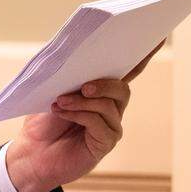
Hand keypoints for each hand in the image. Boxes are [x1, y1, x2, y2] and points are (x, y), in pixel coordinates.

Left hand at [5, 42, 162, 191]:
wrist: (31, 154)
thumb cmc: (41, 124)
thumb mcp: (50, 94)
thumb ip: (66, 77)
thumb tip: (71, 56)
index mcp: (100, 91)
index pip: (126, 71)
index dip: (143, 56)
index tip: (158, 37)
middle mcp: (111, 108)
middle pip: (122, 88)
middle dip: (104, 83)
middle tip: (82, 86)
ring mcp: (110, 126)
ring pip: (109, 105)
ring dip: (83, 101)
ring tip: (60, 101)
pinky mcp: (104, 142)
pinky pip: (99, 122)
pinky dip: (80, 115)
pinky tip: (63, 113)